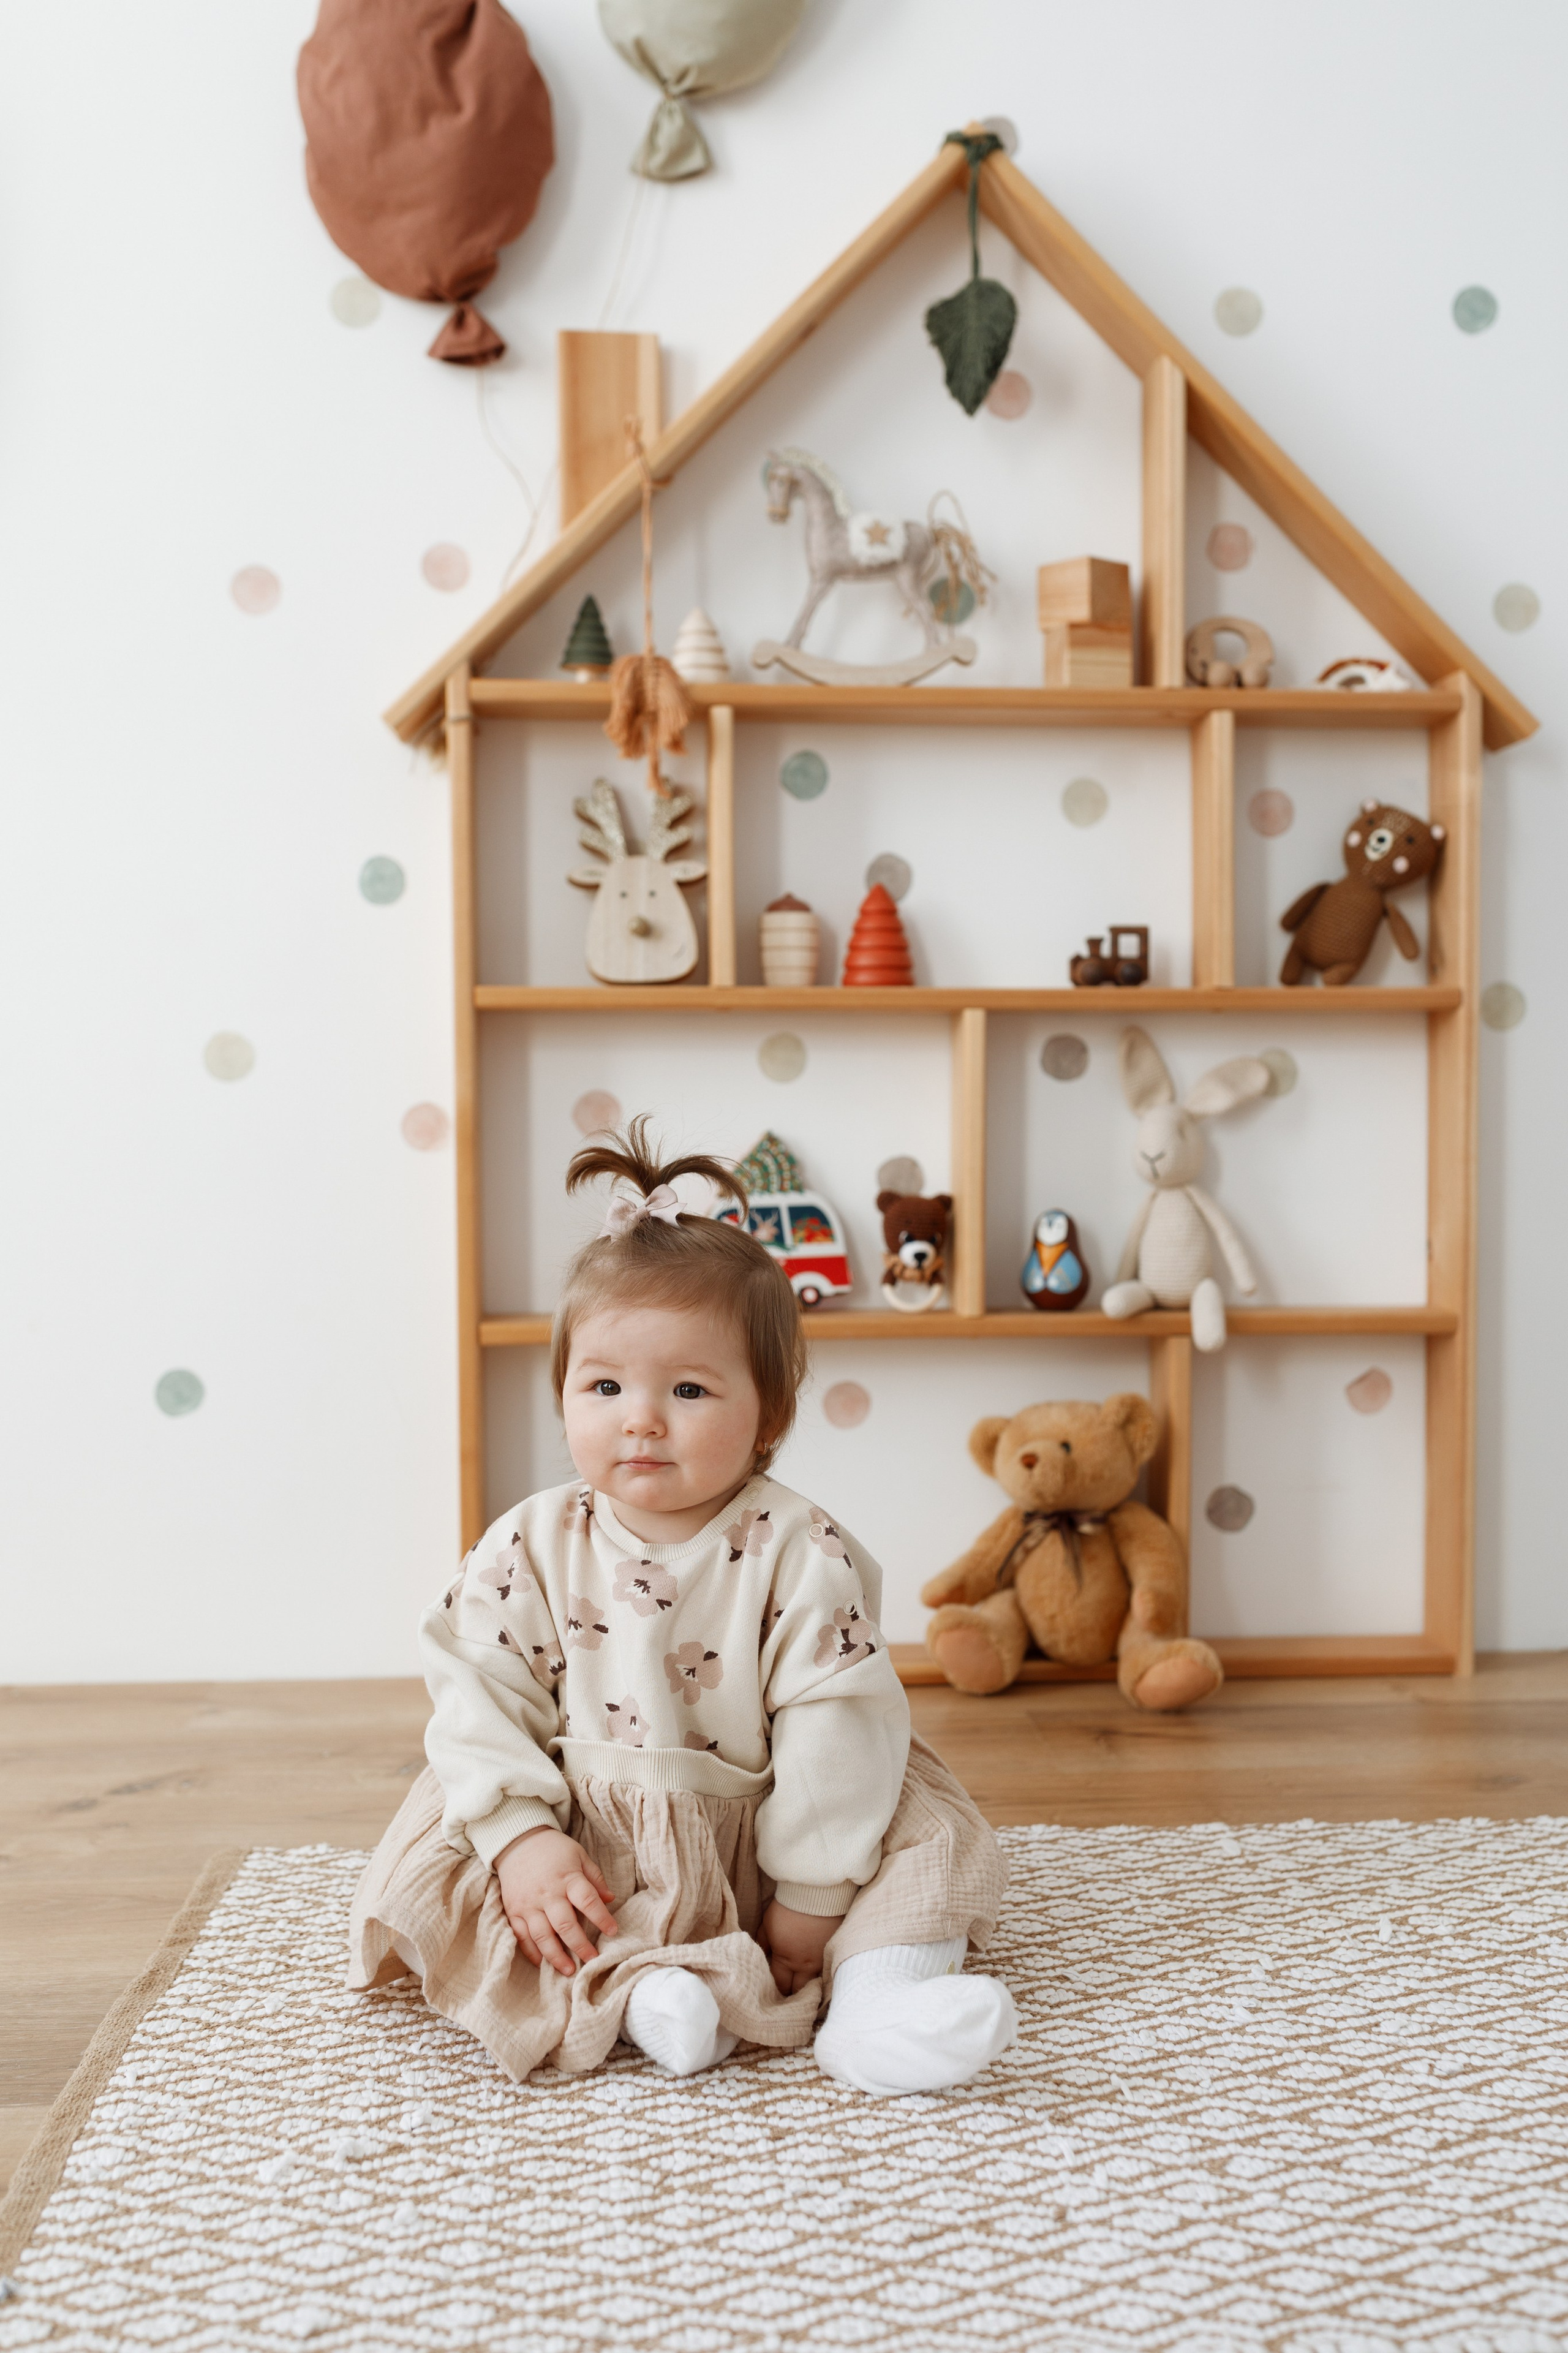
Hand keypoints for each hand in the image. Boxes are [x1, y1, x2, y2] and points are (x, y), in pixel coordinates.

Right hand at [494, 1827, 617, 1976]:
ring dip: (556, 1956)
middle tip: (593, 1960)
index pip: (588, 1901)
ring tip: (569, 1970)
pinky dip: (532, 1952)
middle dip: (580, 1945)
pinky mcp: (513, 1911)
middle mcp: (548, 1894)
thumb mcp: (579, 1855)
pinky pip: (522, 1936)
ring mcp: (528, 1904)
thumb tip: (610, 1899)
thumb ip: (595, 1878)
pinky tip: (542, 1963)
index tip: (613, 1931)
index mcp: (567, 1878)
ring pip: (542, 1936)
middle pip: (565, 1924)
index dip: (602, 1918)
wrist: (518, 1841)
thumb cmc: (554, 1849)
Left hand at [759, 1899, 843, 1995]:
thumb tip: (761, 1955)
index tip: (773, 1988)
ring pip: (815, 1983)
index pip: (780, 1984)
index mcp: (786, 1959)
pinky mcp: (835, 1950)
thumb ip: (763, 1943)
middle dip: (792, 1991)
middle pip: (798, 1990)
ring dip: (808, 1983)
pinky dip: (822, 1971)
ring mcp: (822, 1959)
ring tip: (803, 1981)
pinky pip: (828, 1969)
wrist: (815, 1892)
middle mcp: (805, 1965)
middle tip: (789, 1988)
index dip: (775, 1988)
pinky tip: (818, 1968)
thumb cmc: (788, 1907)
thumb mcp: (768, 1924)